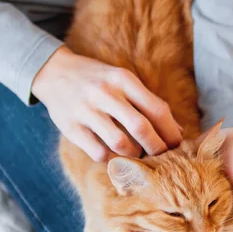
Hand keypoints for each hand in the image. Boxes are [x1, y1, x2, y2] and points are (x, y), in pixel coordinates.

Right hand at [32, 46, 181, 161]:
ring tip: (138, 154)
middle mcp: (105, 93)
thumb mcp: (123, 81)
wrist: (53, 72)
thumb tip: (178, 131)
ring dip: (134, 154)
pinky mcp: (71, 127)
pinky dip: (112, 159)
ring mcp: (86, 110)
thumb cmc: (99, 80)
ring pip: (120, 143)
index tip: (177, 144)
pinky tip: (116, 156)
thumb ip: (149, 103)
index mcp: (123, 79)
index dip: (171, 131)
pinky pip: (98, 152)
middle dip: (157, 147)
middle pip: (141, 127)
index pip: (157, 109)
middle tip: (162, 156)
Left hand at [124, 127, 232, 231]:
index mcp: (219, 221)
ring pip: (167, 225)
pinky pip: (163, 207)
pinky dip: (149, 210)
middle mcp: (203, 218)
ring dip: (147, 228)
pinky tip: (131, 209)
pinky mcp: (180, 194)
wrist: (228, 136)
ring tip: (125, 231)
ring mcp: (191, 207)